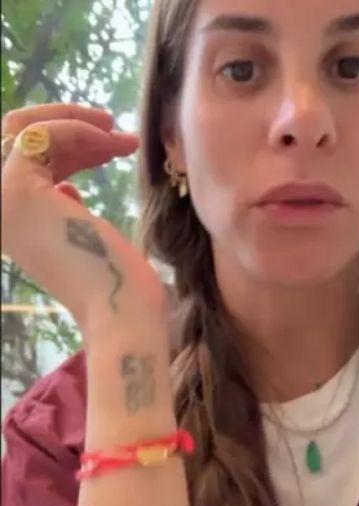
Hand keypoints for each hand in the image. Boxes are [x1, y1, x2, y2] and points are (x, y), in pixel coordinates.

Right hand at [1, 104, 165, 330]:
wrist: (120, 306)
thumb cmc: (116, 279)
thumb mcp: (82, 229)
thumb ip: (64, 206)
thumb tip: (65, 187)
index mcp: (7, 219)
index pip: (26, 161)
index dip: (70, 144)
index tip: (115, 143)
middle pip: (21, 140)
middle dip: (75, 129)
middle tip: (121, 133)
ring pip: (25, 130)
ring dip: (79, 124)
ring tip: (124, 137)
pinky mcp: (17, 189)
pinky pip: (41, 136)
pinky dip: (77, 129)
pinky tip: (111, 141)